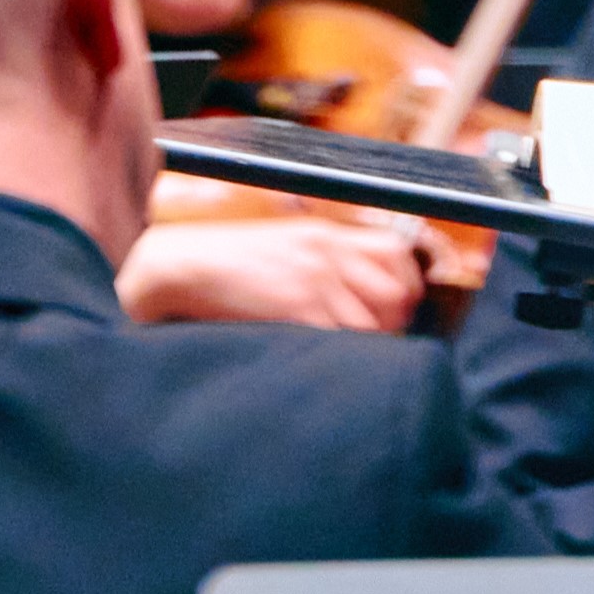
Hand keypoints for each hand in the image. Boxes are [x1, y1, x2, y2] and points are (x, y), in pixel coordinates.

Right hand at [116, 214, 431, 331]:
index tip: (401, 306)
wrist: (184, 265)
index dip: (408, 284)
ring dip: (367, 344)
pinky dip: (339, 354)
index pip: (398, 253)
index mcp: (329, 234)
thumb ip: (328, 258)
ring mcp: (316, 280)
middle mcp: (330, 254)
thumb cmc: (233, 260)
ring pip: (372, 324)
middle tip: (376, 338)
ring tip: (347, 354)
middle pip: (396, 294)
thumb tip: (362, 289)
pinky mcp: (297, 308)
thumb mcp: (288, 242)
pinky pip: (339, 339)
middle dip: (393, 322)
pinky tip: (325, 359)